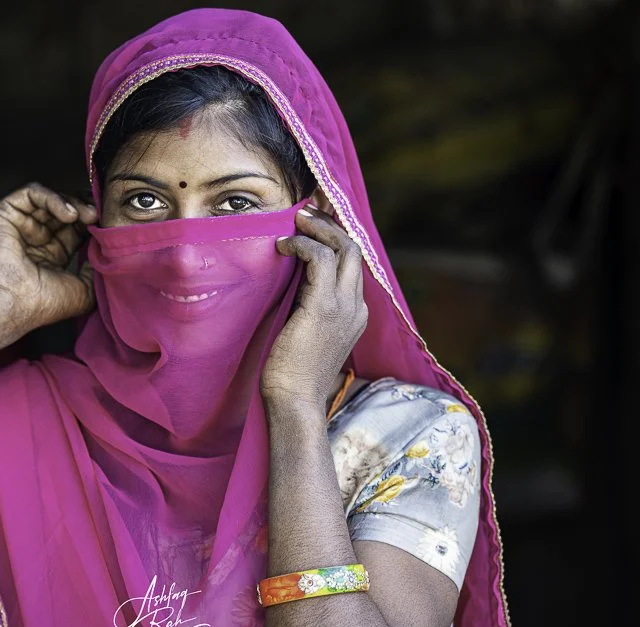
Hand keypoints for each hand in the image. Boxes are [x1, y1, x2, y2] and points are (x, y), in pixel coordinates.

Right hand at [0, 182, 97, 331]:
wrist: (12, 304)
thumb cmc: (43, 304)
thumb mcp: (84, 290)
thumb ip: (97, 270)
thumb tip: (109, 252)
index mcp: (51, 253)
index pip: (75, 227)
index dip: (93, 221)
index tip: (109, 223)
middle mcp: (35, 237)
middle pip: (65, 210)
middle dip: (85, 209)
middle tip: (100, 215)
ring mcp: (19, 224)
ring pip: (51, 199)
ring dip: (73, 203)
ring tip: (88, 215)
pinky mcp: (3, 213)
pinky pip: (31, 193)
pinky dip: (53, 198)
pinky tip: (69, 214)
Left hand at [260, 190, 367, 410]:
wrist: (294, 401)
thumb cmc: (290, 373)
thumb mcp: (305, 333)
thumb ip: (306, 307)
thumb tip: (288, 280)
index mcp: (355, 314)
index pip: (353, 264)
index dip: (337, 237)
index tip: (316, 221)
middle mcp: (357, 307)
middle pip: (354, 249)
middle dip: (331, 223)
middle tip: (306, 211)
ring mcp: (345, 307)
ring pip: (344, 248)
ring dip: (318, 228)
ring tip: (295, 221)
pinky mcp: (324, 308)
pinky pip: (320, 260)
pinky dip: (303, 245)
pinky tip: (283, 246)